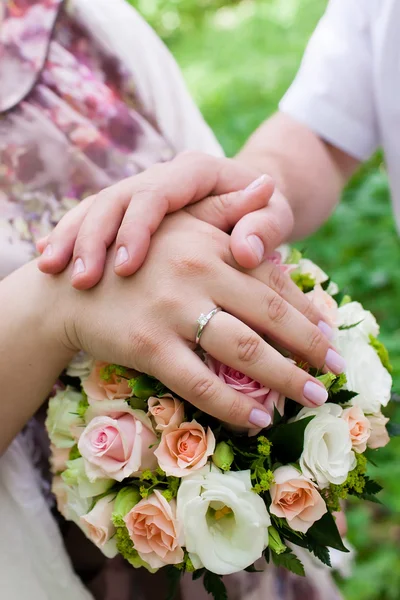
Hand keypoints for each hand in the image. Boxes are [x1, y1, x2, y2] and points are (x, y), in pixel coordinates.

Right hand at [37, 152, 293, 288]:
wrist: (248, 203)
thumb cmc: (264, 215)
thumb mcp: (274, 217)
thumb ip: (264, 227)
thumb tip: (247, 253)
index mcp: (194, 171)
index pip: (157, 193)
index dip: (138, 229)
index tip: (127, 267)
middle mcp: (161, 179)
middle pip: (116, 199)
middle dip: (93, 237)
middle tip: (81, 278)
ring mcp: (140, 196)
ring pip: (96, 209)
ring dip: (73, 239)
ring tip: (52, 270)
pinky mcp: (128, 215)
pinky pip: (90, 221)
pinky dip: (70, 239)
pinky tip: (49, 261)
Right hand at [54, 211, 341, 428]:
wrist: (69, 285)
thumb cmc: (131, 253)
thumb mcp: (177, 221)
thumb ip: (225, 206)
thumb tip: (268, 183)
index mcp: (208, 243)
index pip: (270, 280)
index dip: (305, 309)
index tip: (328, 334)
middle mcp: (196, 271)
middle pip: (269, 315)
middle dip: (309, 346)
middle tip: (334, 371)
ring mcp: (171, 309)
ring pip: (242, 350)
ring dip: (285, 378)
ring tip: (312, 397)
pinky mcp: (147, 345)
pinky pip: (200, 382)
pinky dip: (233, 406)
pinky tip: (258, 420)